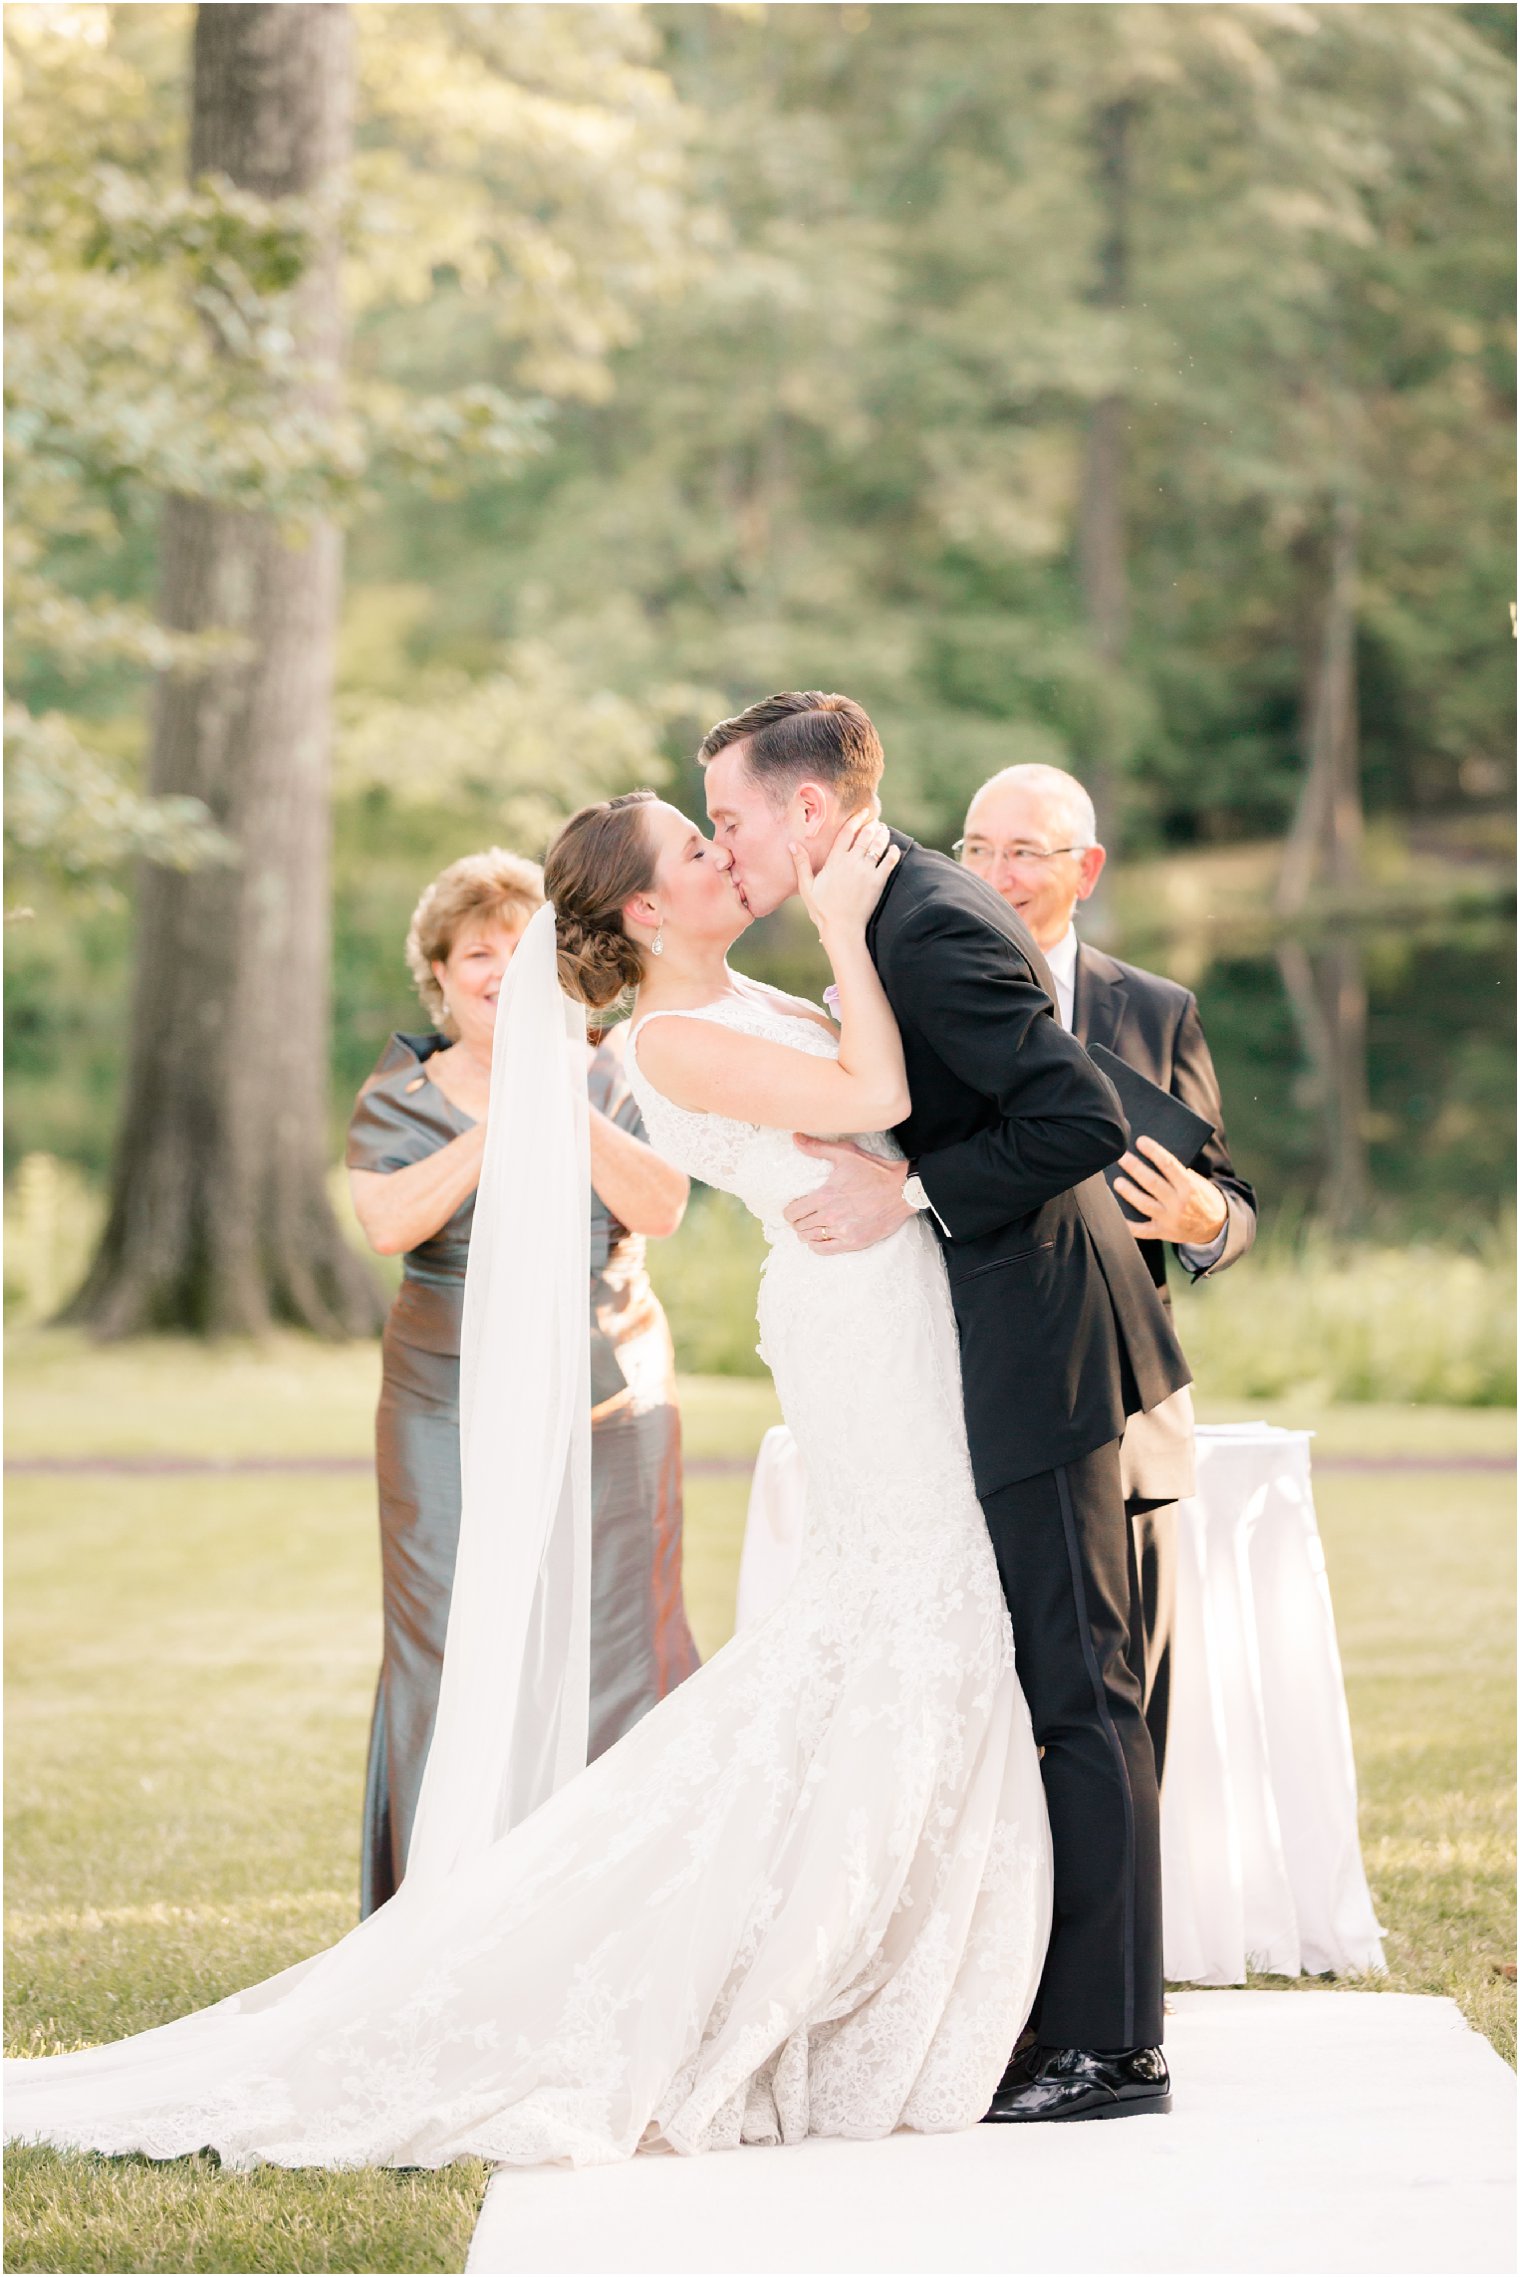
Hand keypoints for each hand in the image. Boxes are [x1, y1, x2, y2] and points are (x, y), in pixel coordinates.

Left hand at [783, 1137, 912, 1254]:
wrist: (902, 1190)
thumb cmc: (875, 1170)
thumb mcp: (845, 1153)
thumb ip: (817, 1147)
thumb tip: (795, 1137)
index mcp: (824, 1196)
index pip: (792, 1212)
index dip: (790, 1211)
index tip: (795, 1208)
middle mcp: (830, 1216)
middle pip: (799, 1226)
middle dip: (798, 1221)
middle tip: (805, 1216)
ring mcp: (842, 1231)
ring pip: (809, 1239)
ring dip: (807, 1233)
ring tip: (813, 1226)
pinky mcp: (854, 1242)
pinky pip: (824, 1250)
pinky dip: (817, 1245)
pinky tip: (821, 1238)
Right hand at [790, 811, 897, 940]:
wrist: (842, 929)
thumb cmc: (822, 910)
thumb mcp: (807, 887)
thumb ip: (801, 864)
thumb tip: (792, 845)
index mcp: (835, 862)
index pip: (847, 834)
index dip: (855, 820)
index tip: (862, 813)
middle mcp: (852, 863)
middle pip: (865, 836)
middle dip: (871, 825)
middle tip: (874, 821)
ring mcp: (866, 872)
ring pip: (878, 846)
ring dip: (882, 835)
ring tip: (884, 830)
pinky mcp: (878, 882)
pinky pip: (889, 863)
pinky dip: (893, 853)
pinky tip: (894, 848)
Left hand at [1114, 1136, 1227, 1246]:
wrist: (1216, 1227)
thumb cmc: (1204, 1199)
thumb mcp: (1199, 1183)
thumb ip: (1179, 1175)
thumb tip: (1154, 1160)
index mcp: (1190, 1187)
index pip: (1169, 1165)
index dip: (1154, 1152)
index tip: (1141, 1141)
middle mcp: (1179, 1204)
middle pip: (1152, 1183)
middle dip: (1135, 1168)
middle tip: (1122, 1157)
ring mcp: (1169, 1220)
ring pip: (1143, 1204)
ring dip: (1128, 1192)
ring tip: (1117, 1181)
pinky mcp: (1162, 1232)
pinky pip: (1141, 1230)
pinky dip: (1128, 1223)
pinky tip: (1117, 1213)